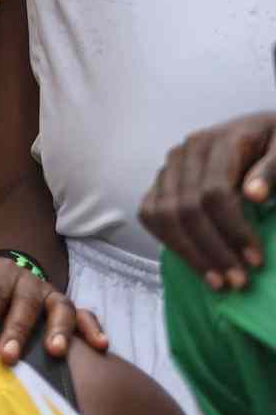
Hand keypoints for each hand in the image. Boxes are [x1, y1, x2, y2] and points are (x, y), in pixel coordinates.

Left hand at [0, 255, 106, 363]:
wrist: (1, 277)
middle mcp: (28, 281)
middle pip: (26, 303)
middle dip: (18, 330)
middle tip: (10, 357)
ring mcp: (50, 295)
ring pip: (61, 308)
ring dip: (60, 329)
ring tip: (55, 352)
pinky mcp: (69, 309)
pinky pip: (85, 316)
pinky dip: (94, 328)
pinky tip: (99, 346)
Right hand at [141, 110, 275, 289]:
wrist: (258, 133)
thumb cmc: (274, 145)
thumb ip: (272, 169)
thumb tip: (253, 195)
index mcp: (217, 142)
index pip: (213, 192)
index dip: (233, 230)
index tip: (256, 261)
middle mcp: (184, 153)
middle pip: (185, 208)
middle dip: (212, 249)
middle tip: (238, 281)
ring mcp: (169, 167)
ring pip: (164, 214)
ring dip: (189, 253)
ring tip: (218, 281)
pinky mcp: (161, 182)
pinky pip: (151, 214)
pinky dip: (168, 241)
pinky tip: (196, 262)